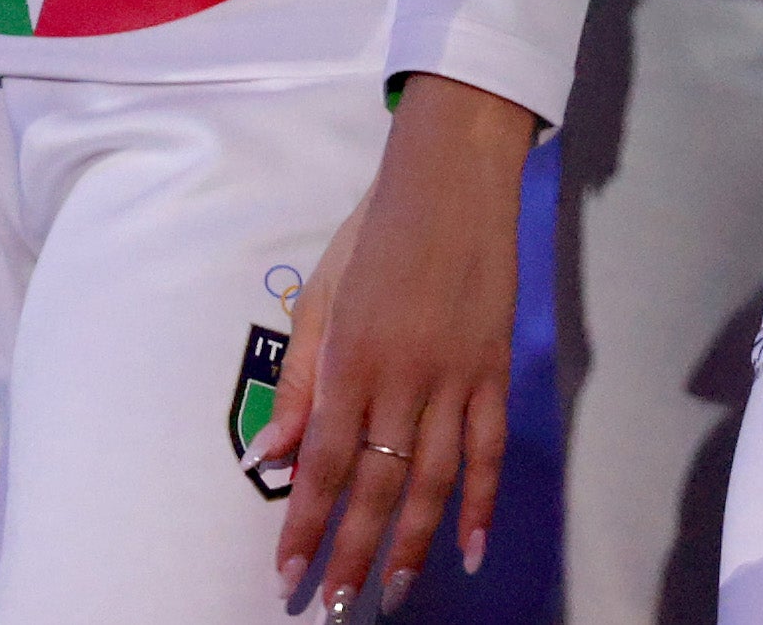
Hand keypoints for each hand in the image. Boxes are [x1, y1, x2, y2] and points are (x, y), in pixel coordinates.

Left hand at [264, 74, 531, 618]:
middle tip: (336, 609)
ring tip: (390, 595)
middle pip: (375, 485)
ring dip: (410, 543)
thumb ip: (297, 381)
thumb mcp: (319, 295)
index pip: (321, 463)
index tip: (288, 576)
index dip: (304, 527)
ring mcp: (454, 378)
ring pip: (433, 480)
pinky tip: (471, 548)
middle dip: (351, 553)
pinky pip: (489, 450)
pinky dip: (482, 503)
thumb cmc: (375, 232)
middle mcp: (402, 378)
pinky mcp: (493, 371)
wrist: (453, 180)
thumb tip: (269, 455)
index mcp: (350, 359)